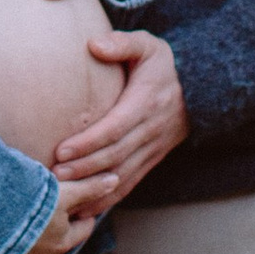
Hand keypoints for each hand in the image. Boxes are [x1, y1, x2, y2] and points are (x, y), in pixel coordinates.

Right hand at [0, 172, 119, 253]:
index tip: (79, 204)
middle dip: (57, 231)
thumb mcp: (61, 193)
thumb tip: (115, 180)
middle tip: (49, 213)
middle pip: (58, 244)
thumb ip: (88, 189)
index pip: (82, 229)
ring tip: (22, 231)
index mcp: (61, 240)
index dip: (83, 215)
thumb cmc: (28, 205)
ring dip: (31, 249)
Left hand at [50, 31, 188, 201]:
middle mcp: (151, 130)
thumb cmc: (163, 65)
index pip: (115, 128)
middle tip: (54, 174)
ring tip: (64, 194)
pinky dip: (107, 199)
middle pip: (115, 156)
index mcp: (147, 102)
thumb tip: (93, 45)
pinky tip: (85, 209)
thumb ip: (122, 43)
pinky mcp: (151, 161)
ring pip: (121, 175)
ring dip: (93, 188)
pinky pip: (129, 184)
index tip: (62, 149)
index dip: (89, 142)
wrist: (200, 90)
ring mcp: (152, 149)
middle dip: (84, 168)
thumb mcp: (148, 45)